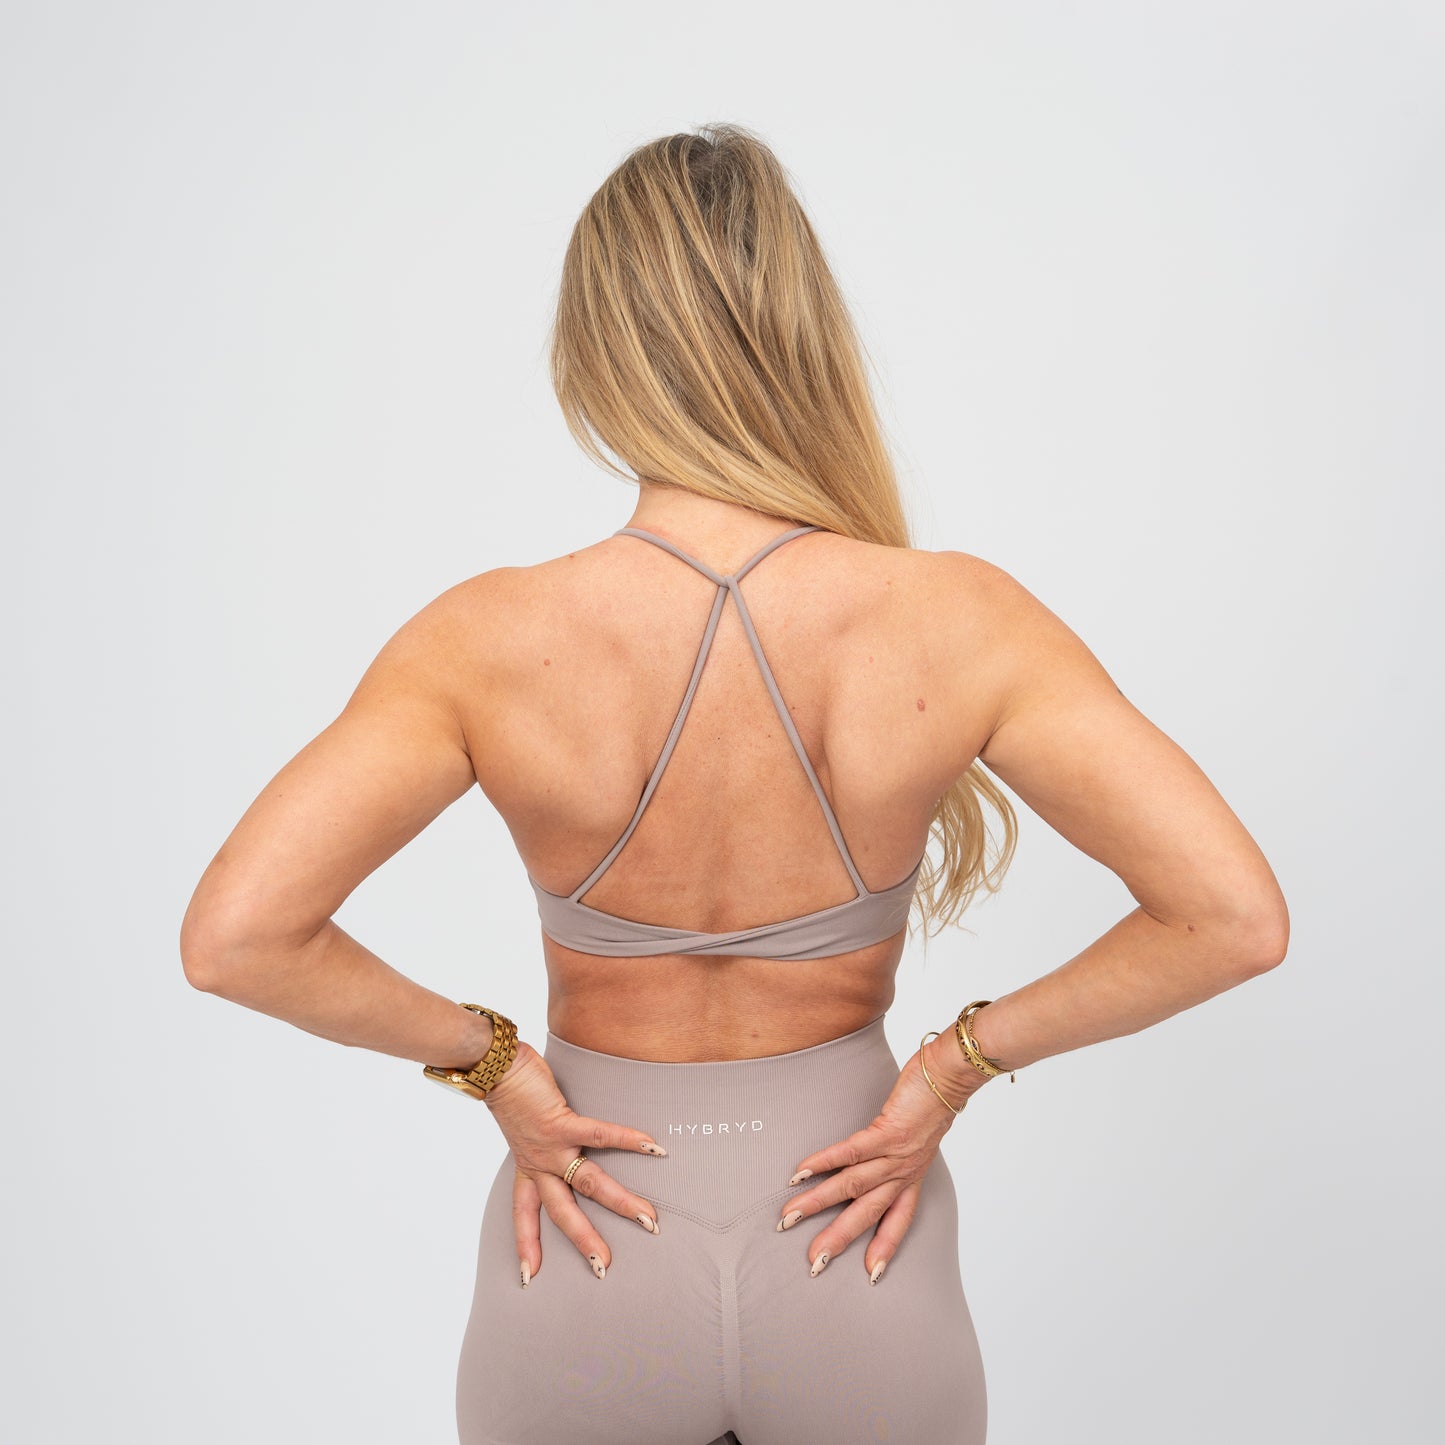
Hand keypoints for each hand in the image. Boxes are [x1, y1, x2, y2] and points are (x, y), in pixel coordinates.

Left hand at [482, 1041, 666, 1285]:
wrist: (494, 1066)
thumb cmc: (510, 1090)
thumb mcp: (520, 1126)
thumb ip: (539, 1137)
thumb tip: (556, 1133)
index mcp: (527, 1167)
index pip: (524, 1214)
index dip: (527, 1244)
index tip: (530, 1276)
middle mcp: (539, 1163)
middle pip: (564, 1211)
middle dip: (585, 1240)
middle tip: (605, 1267)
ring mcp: (552, 1146)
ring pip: (590, 1183)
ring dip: (621, 1202)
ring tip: (648, 1219)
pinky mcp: (563, 1121)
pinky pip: (600, 1134)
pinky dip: (628, 1140)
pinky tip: (653, 1148)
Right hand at [777, 1032, 984, 1280]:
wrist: (949, 1075)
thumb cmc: (932, 1100)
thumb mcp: (919, 1135)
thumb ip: (897, 1148)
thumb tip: (874, 1152)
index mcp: (912, 1176)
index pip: (899, 1220)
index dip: (885, 1246)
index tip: (871, 1274)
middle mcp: (904, 1171)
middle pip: (868, 1213)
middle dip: (839, 1239)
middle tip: (814, 1263)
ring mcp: (895, 1153)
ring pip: (852, 1186)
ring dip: (818, 1204)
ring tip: (791, 1217)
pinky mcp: (886, 1131)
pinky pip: (851, 1152)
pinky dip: (824, 1163)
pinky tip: (801, 1172)